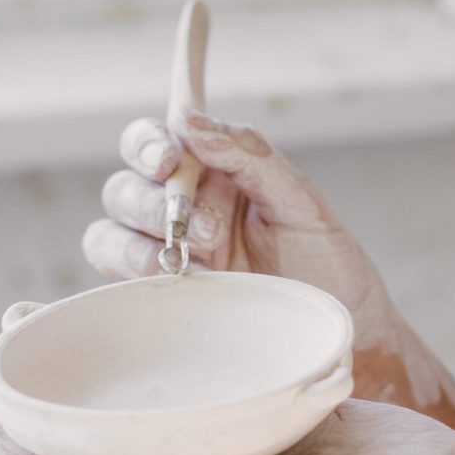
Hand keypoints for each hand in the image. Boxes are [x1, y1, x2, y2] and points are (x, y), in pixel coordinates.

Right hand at [85, 108, 405, 349]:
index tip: (170, 159)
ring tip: (200, 264)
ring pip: (110, 235)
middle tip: (209, 230)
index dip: (147, 144)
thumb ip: (249, 154)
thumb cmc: (327, 265)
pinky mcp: (162, 301)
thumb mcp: (300, 201)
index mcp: (212, 174)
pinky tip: (179, 286)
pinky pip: (118, 284)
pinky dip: (134, 280)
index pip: (155, 142)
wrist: (344, 335)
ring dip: (143, 246)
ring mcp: (167, 257)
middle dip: (153, 203)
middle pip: (124, 188)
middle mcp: (180, 211)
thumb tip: (189, 119)